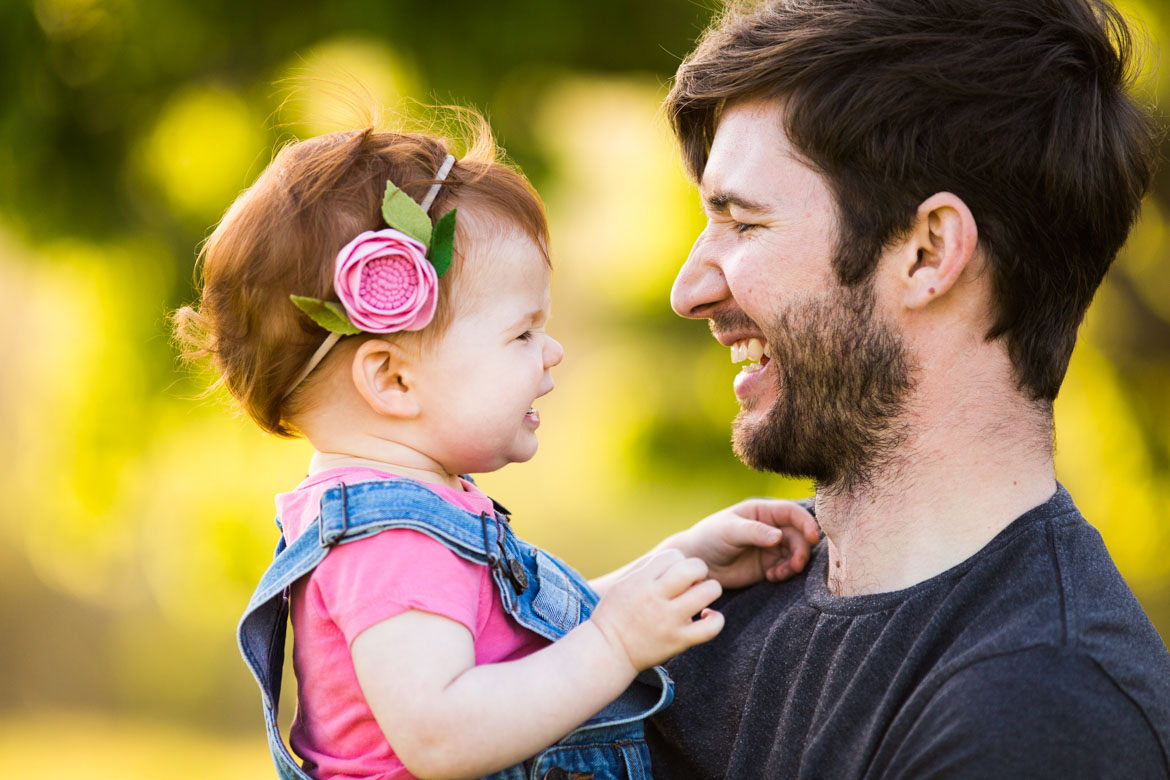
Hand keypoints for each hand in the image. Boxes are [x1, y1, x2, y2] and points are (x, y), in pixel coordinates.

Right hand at [588, 549, 723, 673]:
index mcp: (641, 581)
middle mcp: (656, 598)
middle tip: (694, 581)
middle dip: (699, 569)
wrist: (608, 651)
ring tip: (702, 596)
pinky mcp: (679, 641)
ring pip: (708, 593)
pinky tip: (708, 616)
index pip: (674, 555)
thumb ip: (648, 568)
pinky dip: (716, 619)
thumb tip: (677, 558)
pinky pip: (710, 628)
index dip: (678, 561)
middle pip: (693, 568)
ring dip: (710, 590)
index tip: (674, 573)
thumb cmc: (616, 614)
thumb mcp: (624, 583)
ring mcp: (669, 620)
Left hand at [671, 499, 819, 588]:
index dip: (806, 522)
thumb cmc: (709, 538)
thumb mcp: (729, 530)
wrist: (697, 563)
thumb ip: (753, 531)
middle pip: (799, 535)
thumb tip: (779, 536)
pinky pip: (787, 569)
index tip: (813, 537)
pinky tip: (772, 577)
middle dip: (801, 550)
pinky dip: (785, 574)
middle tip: (796, 565)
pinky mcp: (769, 565)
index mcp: (762, 511)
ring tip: (778, 574)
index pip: (792, 512)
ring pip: (796, 553)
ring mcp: (771, 547)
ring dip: (794, 565)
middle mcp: (771, 528)